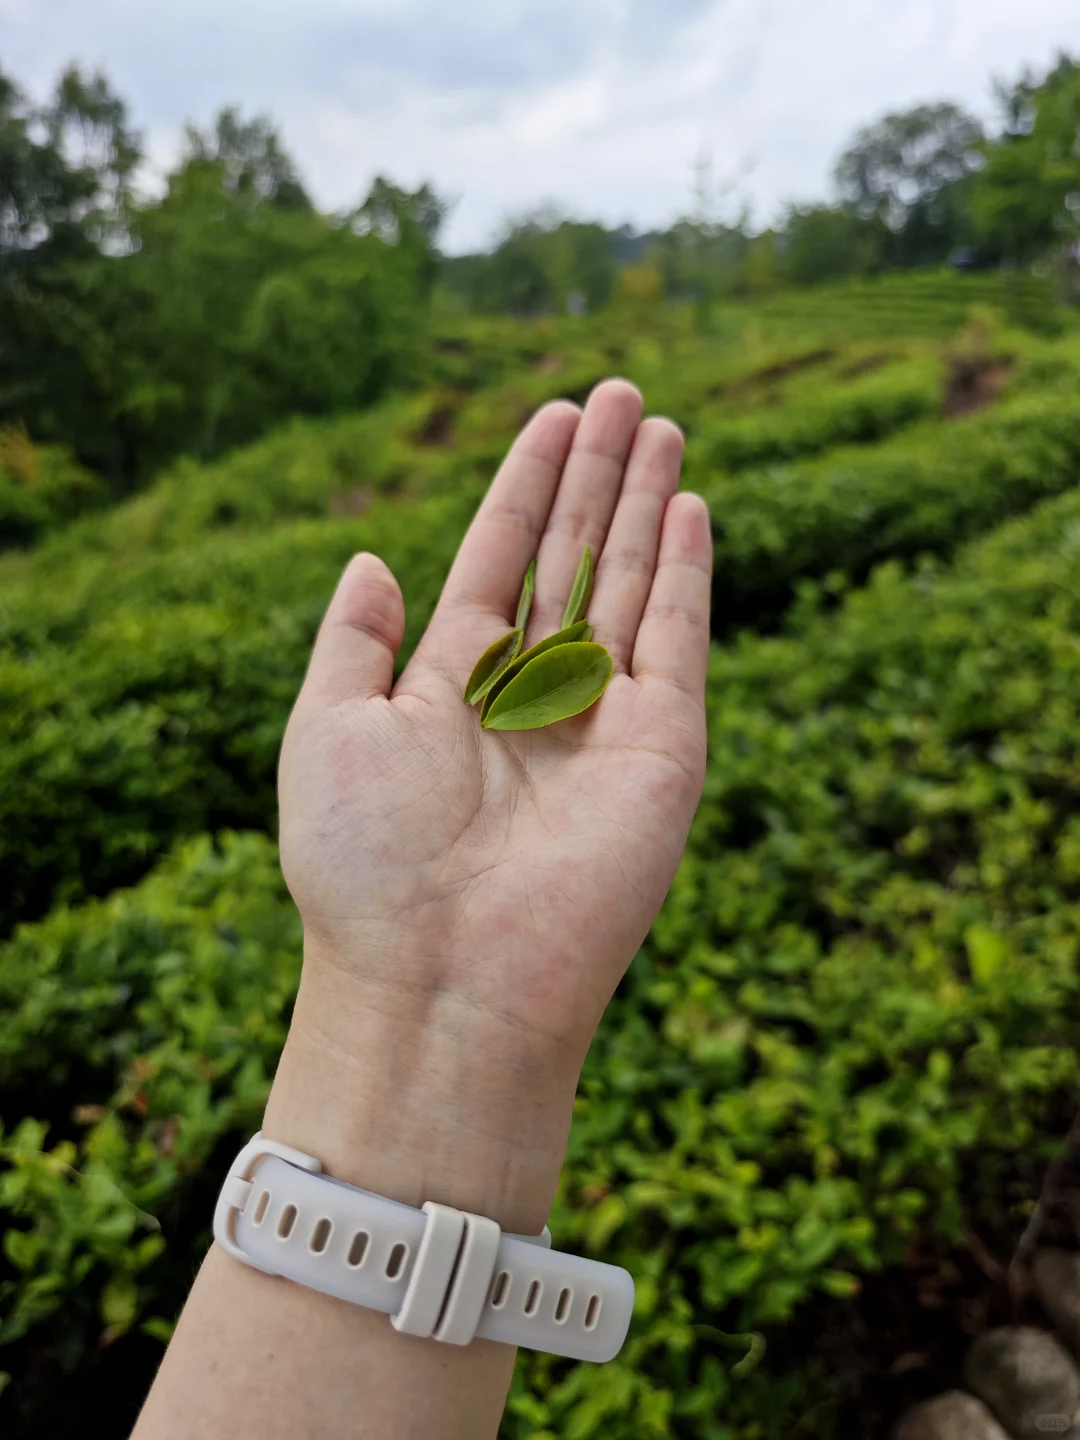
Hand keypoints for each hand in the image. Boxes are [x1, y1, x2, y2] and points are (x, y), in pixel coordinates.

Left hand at [266, 381, 711, 1233]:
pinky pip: (678, 643)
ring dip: (644, 501)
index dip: (524, 488)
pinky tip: (688, 503)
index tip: (549, 417)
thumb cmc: (364, 864)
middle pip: (573, 560)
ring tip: (657, 420)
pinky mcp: (663, 750)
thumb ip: (354, 640)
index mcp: (454, 687)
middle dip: (594, 476)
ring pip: (630, 583)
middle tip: (619, 391)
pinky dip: (686, 572)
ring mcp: (603, 721)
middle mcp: (533, 697)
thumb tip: (373, 559)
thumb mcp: (327, 729)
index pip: (501, 561)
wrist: (441, 979)